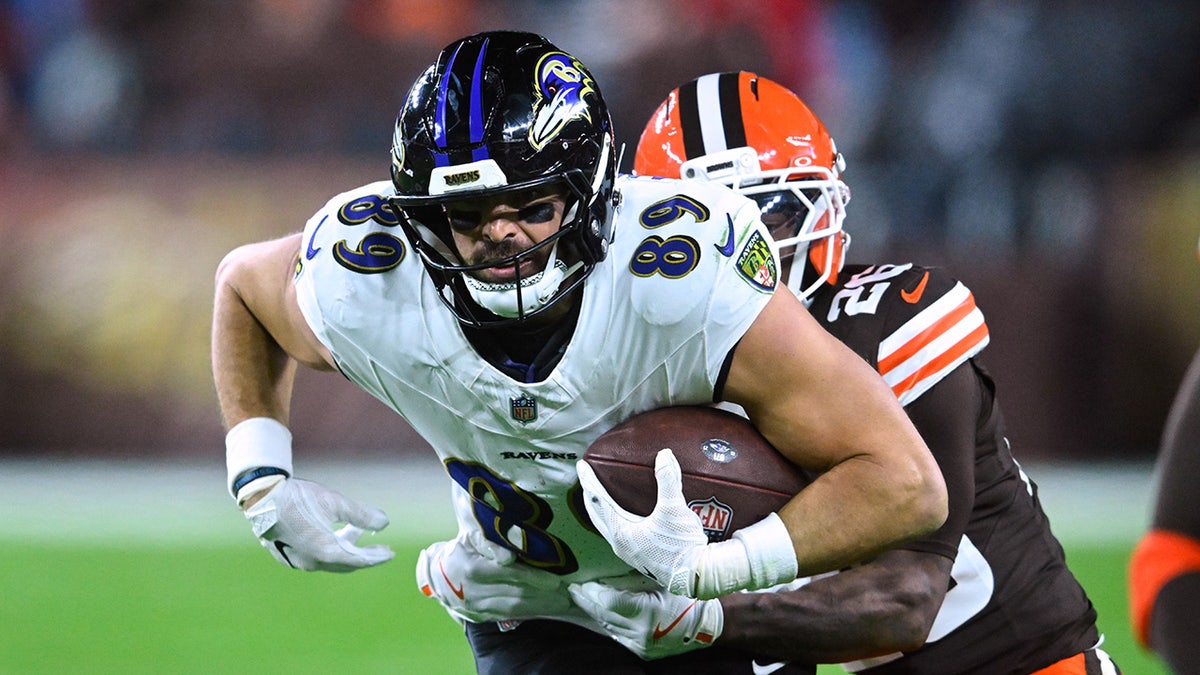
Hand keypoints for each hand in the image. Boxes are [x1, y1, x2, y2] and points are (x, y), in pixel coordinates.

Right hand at [243, 477, 394, 571]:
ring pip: (329, 560)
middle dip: (363, 556)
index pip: (359, 560)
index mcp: (326, 552)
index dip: (376, 557)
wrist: (263, 498)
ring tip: (354, 532)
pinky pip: (314, 557)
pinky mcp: (287, 556)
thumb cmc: (300, 499)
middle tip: (379, 549)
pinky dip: (329, 549)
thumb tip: (384, 524)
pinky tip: (331, 535)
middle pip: (345, 564)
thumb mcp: (335, 503)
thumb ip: (362, 515)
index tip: (390, 553)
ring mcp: (297, 561)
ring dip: (345, 549)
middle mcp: (312, 562)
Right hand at [416, 530, 572, 623]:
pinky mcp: (481, 616)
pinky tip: (544, 608)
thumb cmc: (461, 549)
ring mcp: (477, 607)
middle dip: (544, 596)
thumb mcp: (471, 537)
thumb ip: (490, 543)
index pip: (511, 575)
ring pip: (515, 609)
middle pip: (516, 594)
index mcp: (474, 569)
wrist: (437, 573)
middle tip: (567, 594)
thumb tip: (509, 557)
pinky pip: (509, 616)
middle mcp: (475, 591)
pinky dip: (529, 612)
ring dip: (540, 607)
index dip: (535, 578)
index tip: (556, 580)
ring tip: (561, 603)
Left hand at [568, 577, 722, 659]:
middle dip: (587, 602)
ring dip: (595, 613)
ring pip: (609, 627)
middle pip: (604, 616)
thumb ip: (635, 582)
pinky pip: (618, 636)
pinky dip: (608, 624)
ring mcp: (641, 646)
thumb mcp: (662, 583)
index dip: (593, 593)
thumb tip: (609, 577)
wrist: (710, 625)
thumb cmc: (688, 598)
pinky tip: (601, 615)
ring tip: (583, 600)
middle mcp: (641, 633)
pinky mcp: (643, 653)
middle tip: (573, 591)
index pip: (608, 603)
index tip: (581, 583)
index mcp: (647, 613)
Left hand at [578, 449, 797, 598]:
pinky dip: (613, 520)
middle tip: (586, 478)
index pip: (598, 500)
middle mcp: (620, 544)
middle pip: (596, 514)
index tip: (581, 466)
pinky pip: (617, 534)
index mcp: (621, 532)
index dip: (589, 481)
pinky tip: (623, 517)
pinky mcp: (639, 558)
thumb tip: (664, 454)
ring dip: (600, 509)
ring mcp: (628, 553)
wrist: (696, 575)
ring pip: (606, 526)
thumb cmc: (683, 545)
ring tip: (600, 495)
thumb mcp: (674, 508)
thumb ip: (668, 479)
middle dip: (590, 495)